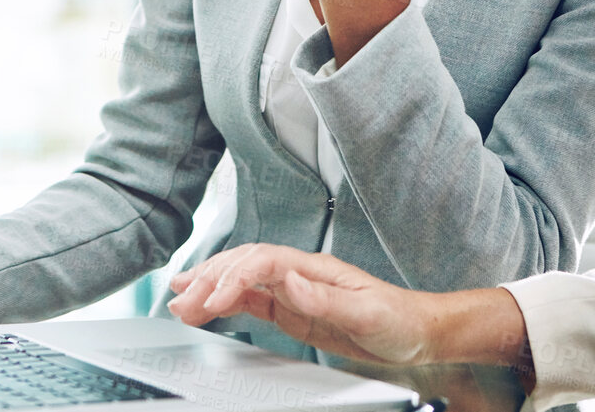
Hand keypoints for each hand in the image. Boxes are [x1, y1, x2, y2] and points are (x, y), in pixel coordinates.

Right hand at [166, 244, 431, 364]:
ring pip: (241, 279)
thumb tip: (288, 281)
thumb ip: (325, 298)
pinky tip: (205, 304)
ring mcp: (293, 290)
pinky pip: (250, 300)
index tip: (212, 300)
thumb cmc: (397, 319)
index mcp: (316, 268)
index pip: (264, 262)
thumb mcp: (366, 312)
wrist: (416, 332)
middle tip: (179, 300)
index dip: (234, 277)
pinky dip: (224, 301)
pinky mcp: (290, 309)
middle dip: (209, 278)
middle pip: (245, 265)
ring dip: (209, 285)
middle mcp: (300, 273)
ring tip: (177, 297)